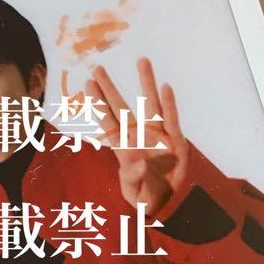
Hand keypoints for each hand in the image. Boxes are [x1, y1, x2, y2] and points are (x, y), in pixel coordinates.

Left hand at [86, 57, 189, 215]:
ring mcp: (157, 135)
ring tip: (141, 60)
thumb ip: (133, 178)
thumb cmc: (145, 196)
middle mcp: (138, 136)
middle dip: (110, 88)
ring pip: (149, 104)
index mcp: (123, 148)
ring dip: (146, 83)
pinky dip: (170, 104)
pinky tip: (165, 87)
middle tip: (97, 67)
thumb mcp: (134, 193)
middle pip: (122, 107)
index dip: (98, 104)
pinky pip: (172, 119)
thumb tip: (137, 162)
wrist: (168, 202)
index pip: (108, 121)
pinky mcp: (175, 140)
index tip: (88, 84)